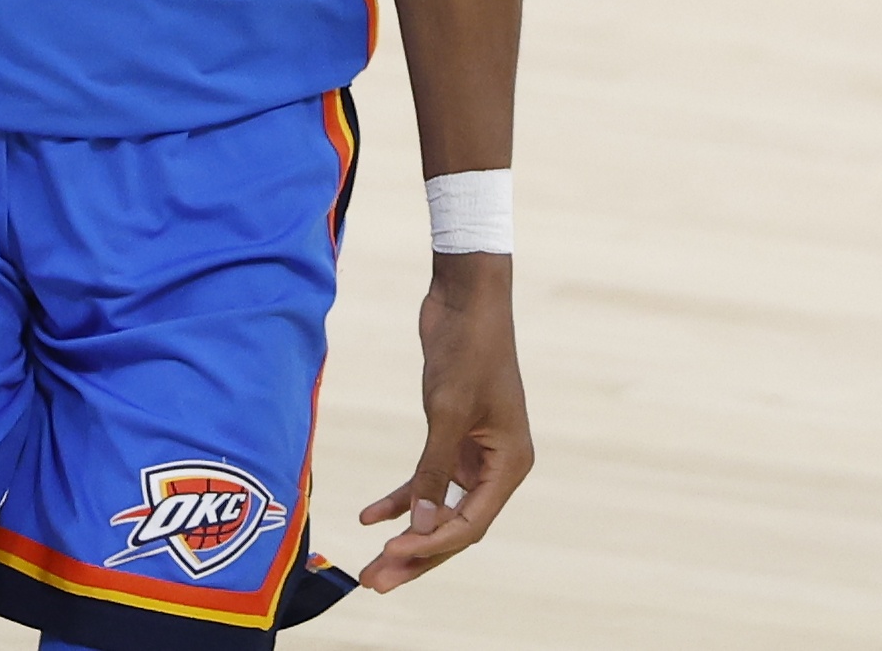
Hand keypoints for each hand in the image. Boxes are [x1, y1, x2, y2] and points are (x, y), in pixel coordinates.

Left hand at [358, 251, 530, 591]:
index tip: (392, 556)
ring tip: (371, 564)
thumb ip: (435, 469)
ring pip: (440, 509)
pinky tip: (370, 515)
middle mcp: (497, 465)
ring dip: (408, 534)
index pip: (471, 523)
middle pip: (456, 525)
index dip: (432, 545)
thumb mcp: (448, 411)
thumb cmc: (467, 350)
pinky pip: (427, 480)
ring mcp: (474, 453)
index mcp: (511, 464)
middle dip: (417, 555)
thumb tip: (422, 525)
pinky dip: (401, 499)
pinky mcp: (451, 437)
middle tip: (376, 582)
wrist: (465, 299)